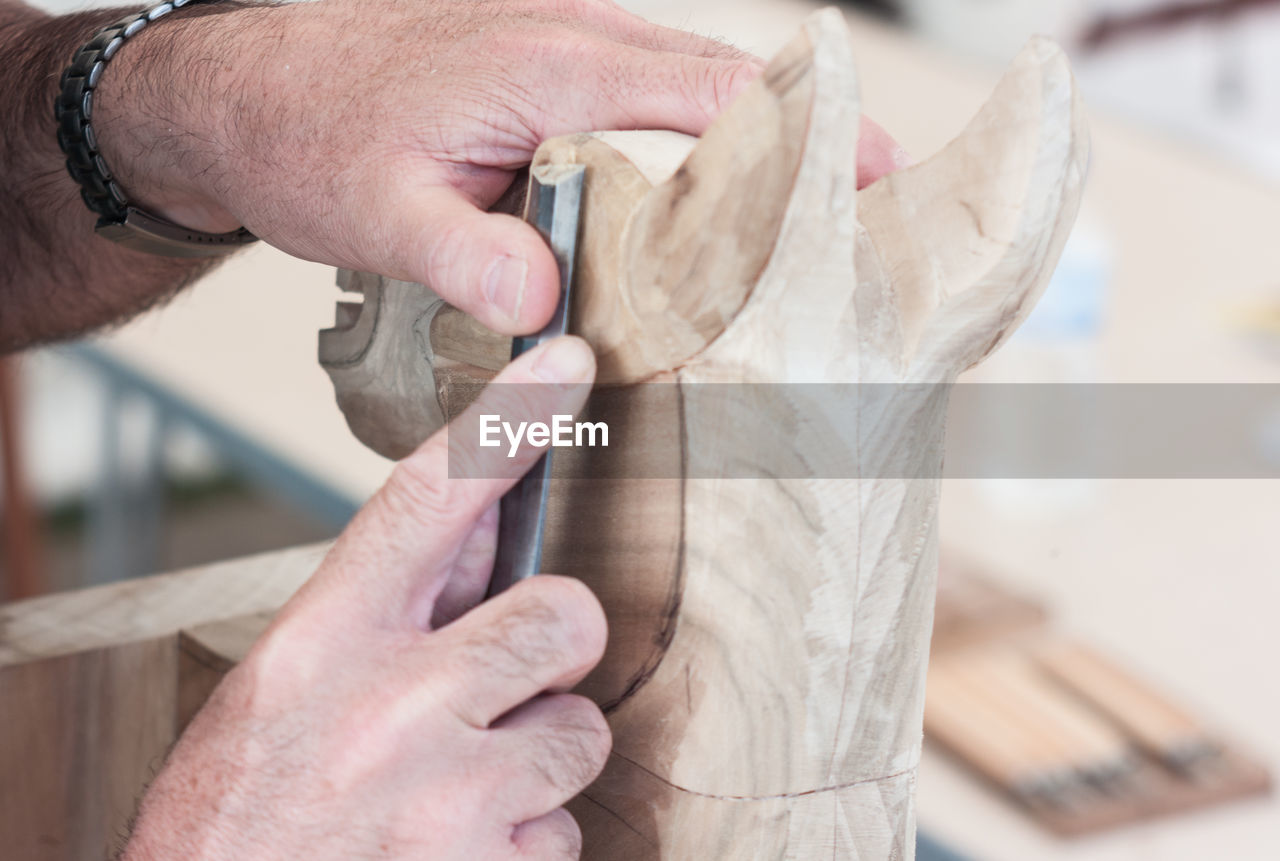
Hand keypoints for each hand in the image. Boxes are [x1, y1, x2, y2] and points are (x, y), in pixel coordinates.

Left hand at [92, 0, 906, 334]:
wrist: (252, 87)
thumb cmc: (311, 130)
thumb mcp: (375, 206)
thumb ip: (460, 253)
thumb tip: (543, 304)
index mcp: (550, 64)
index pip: (706, 91)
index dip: (797, 137)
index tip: (872, 178)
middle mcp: (573, 44)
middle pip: (725, 83)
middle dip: (806, 139)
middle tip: (875, 211)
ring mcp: (566, 56)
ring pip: (693, 92)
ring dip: (758, 146)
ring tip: (815, 220)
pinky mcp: (551, 82)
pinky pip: (651, 104)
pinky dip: (702, 146)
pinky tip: (716, 206)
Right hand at [124, 336, 608, 859]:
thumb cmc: (239, 814)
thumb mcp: (283, 688)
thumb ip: (381, 609)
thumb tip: (480, 526)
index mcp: (324, 644)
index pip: (431, 495)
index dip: (507, 418)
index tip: (562, 364)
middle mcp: (393, 707)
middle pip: (562, 612)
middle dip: (557, 643)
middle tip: (511, 679)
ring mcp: (447, 793)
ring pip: (582, 730)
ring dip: (540, 760)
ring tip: (461, 788)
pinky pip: (566, 829)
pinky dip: (527, 841)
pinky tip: (460, 849)